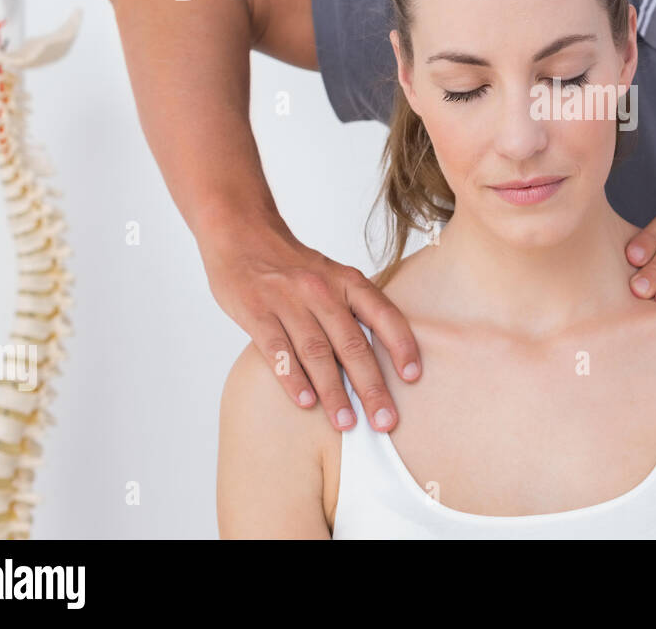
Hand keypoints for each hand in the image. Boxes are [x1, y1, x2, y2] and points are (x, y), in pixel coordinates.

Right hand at [199, 218, 419, 432]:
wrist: (242, 232)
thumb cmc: (294, 265)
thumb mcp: (332, 275)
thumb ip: (354, 309)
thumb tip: (384, 356)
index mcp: (347, 281)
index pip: (383, 315)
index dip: (401, 346)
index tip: (413, 377)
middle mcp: (322, 290)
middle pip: (353, 344)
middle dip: (372, 387)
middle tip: (385, 422)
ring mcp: (288, 300)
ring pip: (317, 352)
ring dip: (334, 392)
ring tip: (347, 423)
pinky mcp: (256, 311)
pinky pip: (278, 350)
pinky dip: (293, 379)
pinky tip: (305, 403)